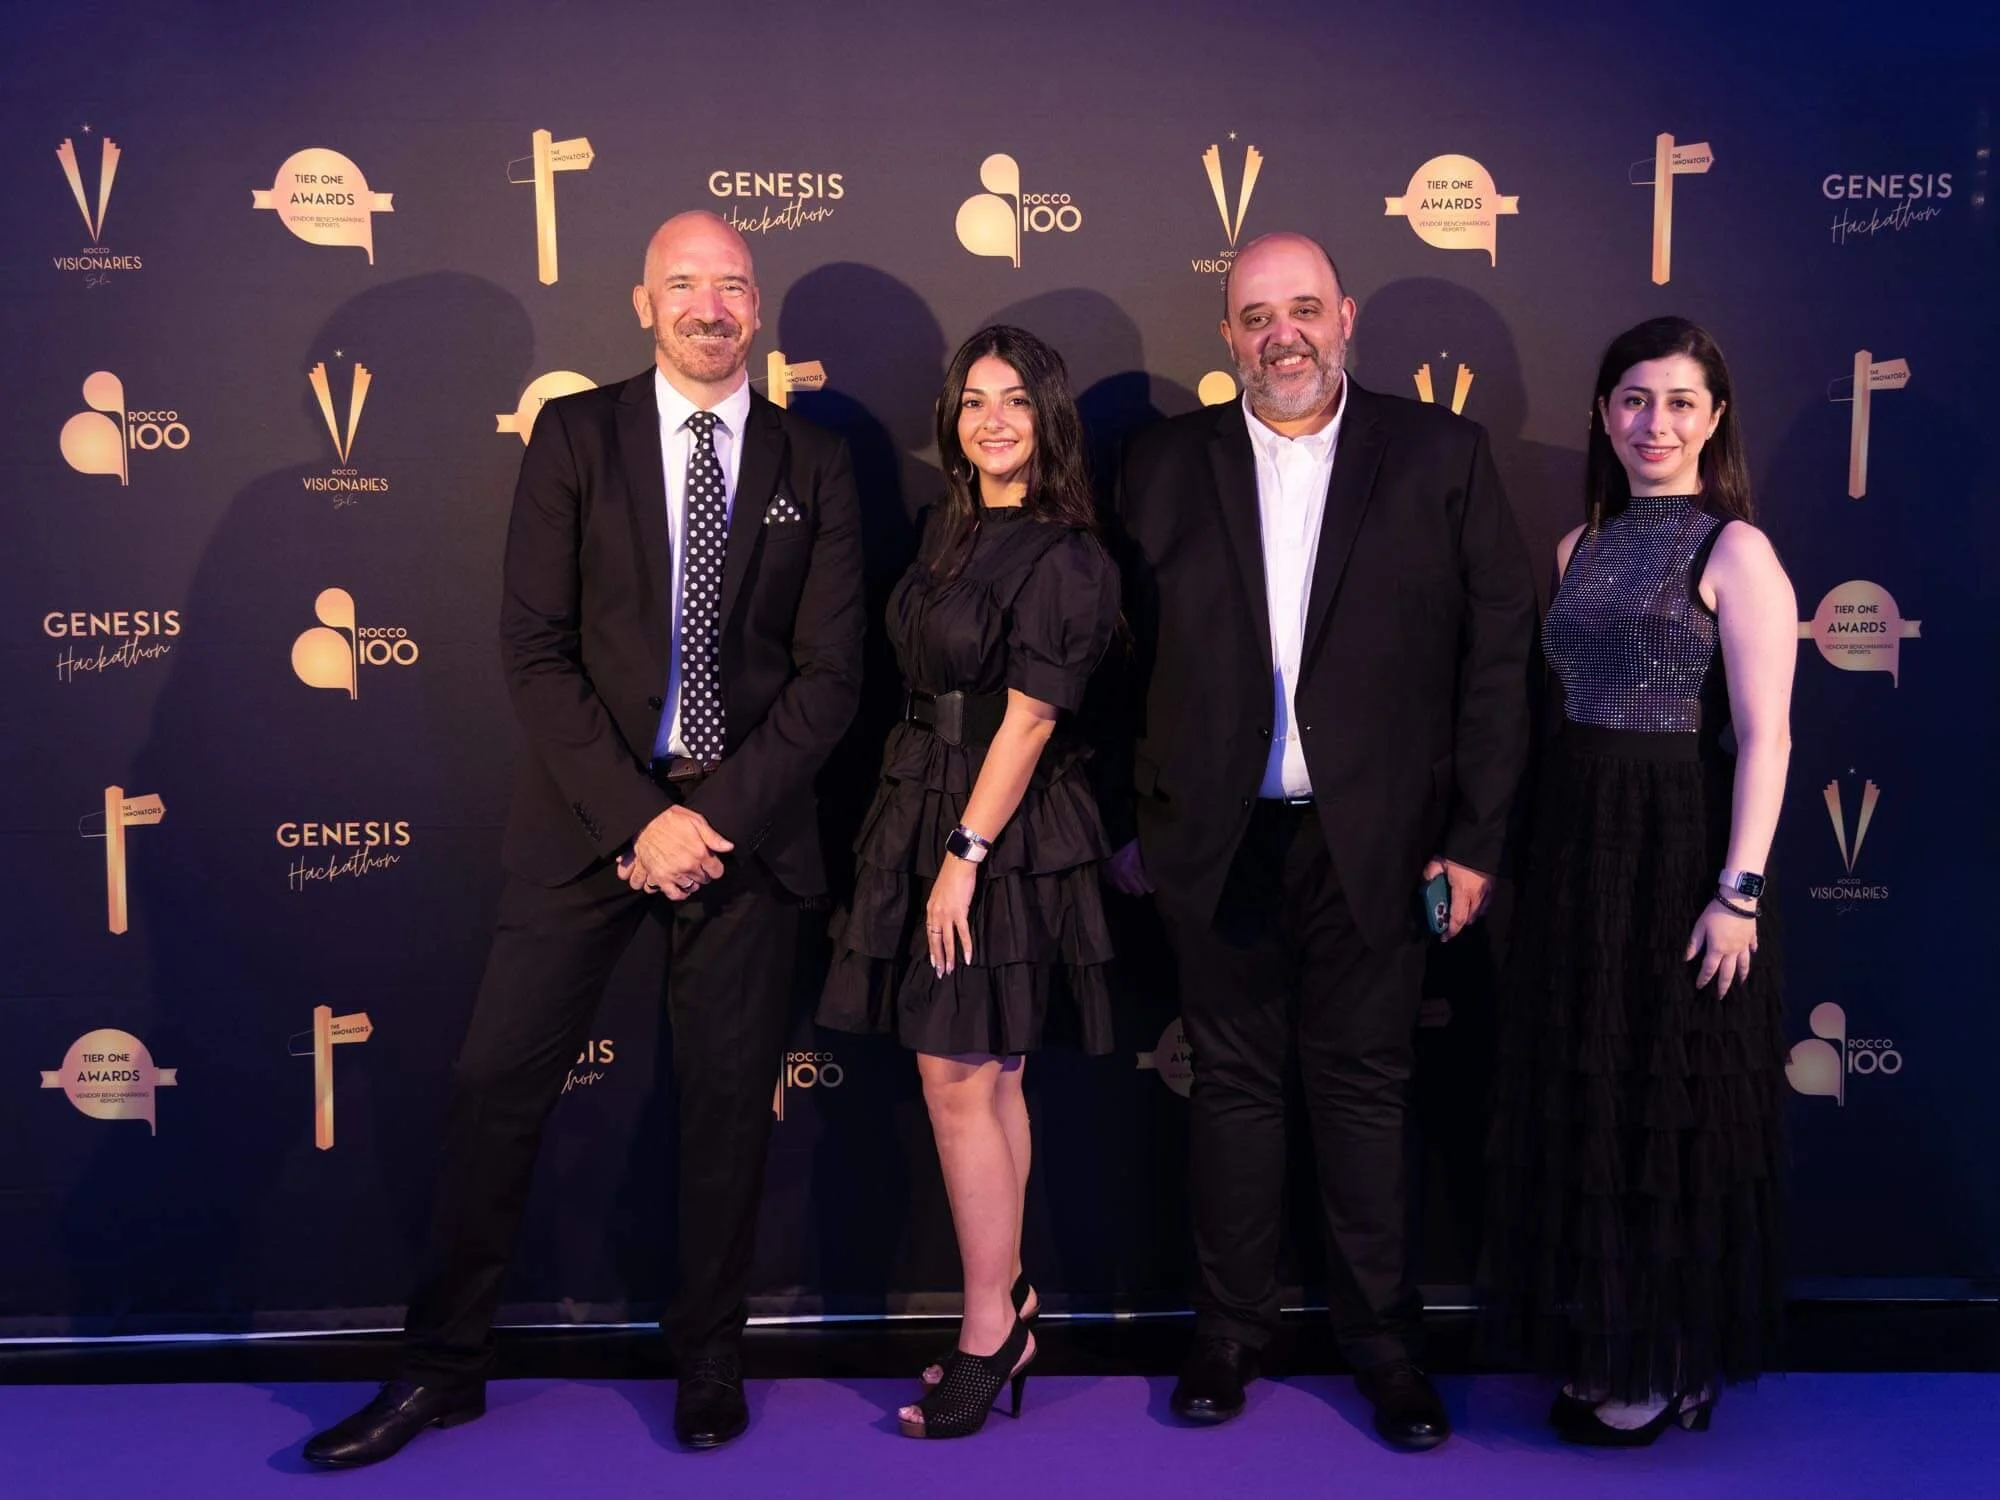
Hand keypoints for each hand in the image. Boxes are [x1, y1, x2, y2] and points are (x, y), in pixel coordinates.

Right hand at [625, 806, 733, 899]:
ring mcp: (674, 873)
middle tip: (698, 866)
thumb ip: (713, 836)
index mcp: (700, 852)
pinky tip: (681, 887)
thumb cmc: (670, 819)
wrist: (645, 821)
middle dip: (703, 874)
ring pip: (691, 887)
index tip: (711, 864)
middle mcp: (688, 865)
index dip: (715, 868)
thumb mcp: (695, 820)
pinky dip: (679, 894)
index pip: (717, 871)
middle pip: (704, 879)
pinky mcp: (660, 878)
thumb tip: (729, 847)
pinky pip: (674, 894)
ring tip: (688, 874)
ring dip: (692, 882)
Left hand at [925, 855, 978, 974]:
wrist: (958, 864)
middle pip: (935, 940)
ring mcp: (947, 914)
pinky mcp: (959, 912)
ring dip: (949, 956)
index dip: (932, 948)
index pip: (929, 932)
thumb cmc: (952, 876)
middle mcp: (936, 913)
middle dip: (938, 958)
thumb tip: (946, 915)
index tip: (934, 960)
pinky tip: (967, 957)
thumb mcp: (940, 892)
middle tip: (941, 972)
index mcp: (931, 908)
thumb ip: (941, 905)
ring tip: (951, 969)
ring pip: (946, 940)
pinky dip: (965, 946)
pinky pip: (962, 933)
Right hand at [1104, 838, 1154, 895]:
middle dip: (1139, 891)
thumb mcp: (1138, 852)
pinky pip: (1112, 884)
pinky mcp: (1105, 872)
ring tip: (1132, 890)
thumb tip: (1146, 873)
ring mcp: (1113, 874)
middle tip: (1143, 892)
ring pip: (1122, 889)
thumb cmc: (1128, 841)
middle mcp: (1122, 874)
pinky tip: (1120, 886)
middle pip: (1133, 888)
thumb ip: (1141, 864)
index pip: (1142, 881)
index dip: (1148, 886)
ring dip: (1128, 890)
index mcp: (1132, 868)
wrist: (1113, 835)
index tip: (1152, 890)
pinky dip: (1117, 886)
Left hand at [1423, 856, 1493, 941]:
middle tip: (1448, 926)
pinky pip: (1487, 903)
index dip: (1451, 931)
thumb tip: (1424, 883)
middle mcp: (1476, 895)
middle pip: (1468, 918)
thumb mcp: (1438, 861)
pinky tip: (1475, 908)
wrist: (1481, 839)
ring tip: (1459, 917)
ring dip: (1468, 918)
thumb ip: (1430, 874)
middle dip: (1458, 925)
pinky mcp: (1493, 885)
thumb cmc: (1458, 851)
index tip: (1444, 937)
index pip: (1457, 918)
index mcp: (1462, 891)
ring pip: (1478, 912)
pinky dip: (1480, 909)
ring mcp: (1487, 891)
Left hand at [1686, 898, 1756, 996]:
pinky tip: (1751, 955)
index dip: (1703, 979)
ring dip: (1741, 975)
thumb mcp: (1700, 927)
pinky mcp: (1751, 937)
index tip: (1699, 986)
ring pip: (1744, 964)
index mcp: (1717, 949)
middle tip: (1721, 996)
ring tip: (1740, 983)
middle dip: (1723, 986)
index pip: (1709, 969)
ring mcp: (1744, 945)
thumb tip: (1686, 959)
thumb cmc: (1715, 912)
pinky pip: (1752, 948)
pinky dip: (1751, 953)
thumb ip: (1694, 944)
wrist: (1737, 901)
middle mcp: (1732, 951)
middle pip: (1728, 973)